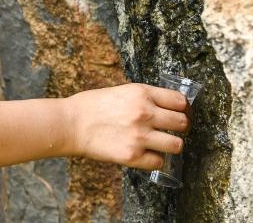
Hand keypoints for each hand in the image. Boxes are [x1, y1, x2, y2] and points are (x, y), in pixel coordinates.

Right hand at [66, 83, 190, 169]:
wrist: (70, 123)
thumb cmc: (91, 106)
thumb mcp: (121, 91)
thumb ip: (144, 98)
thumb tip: (166, 106)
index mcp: (141, 93)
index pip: (180, 101)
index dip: (182, 108)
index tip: (179, 113)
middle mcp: (144, 113)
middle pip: (182, 123)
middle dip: (179, 127)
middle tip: (170, 130)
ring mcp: (139, 136)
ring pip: (177, 145)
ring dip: (170, 145)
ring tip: (159, 143)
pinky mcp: (132, 155)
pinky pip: (158, 162)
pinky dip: (153, 160)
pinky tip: (144, 154)